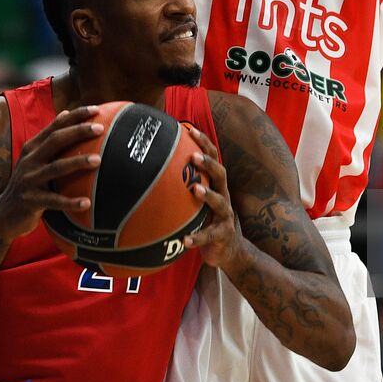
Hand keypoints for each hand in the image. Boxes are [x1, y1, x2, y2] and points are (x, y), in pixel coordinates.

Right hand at [0, 107, 103, 240]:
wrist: (3, 215)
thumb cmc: (27, 183)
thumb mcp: (33, 158)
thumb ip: (48, 138)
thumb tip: (66, 112)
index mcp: (32, 148)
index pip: (55, 127)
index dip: (75, 116)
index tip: (96, 109)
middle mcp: (29, 160)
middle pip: (55, 140)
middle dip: (78, 132)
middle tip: (100, 128)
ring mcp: (29, 180)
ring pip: (56, 168)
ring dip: (78, 162)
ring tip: (98, 159)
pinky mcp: (30, 201)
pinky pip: (54, 201)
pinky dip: (70, 202)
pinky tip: (87, 203)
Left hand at [181, 127, 244, 272]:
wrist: (229, 251)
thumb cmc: (208, 221)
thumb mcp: (199, 202)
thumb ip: (185, 187)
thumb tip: (154, 171)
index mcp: (217, 186)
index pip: (213, 159)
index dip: (204, 144)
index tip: (189, 130)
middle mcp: (224, 196)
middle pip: (221, 175)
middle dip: (209, 164)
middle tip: (194, 157)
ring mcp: (225, 216)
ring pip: (220, 202)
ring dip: (208, 195)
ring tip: (195, 190)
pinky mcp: (222, 235)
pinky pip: (209, 235)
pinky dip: (197, 237)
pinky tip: (184, 240)